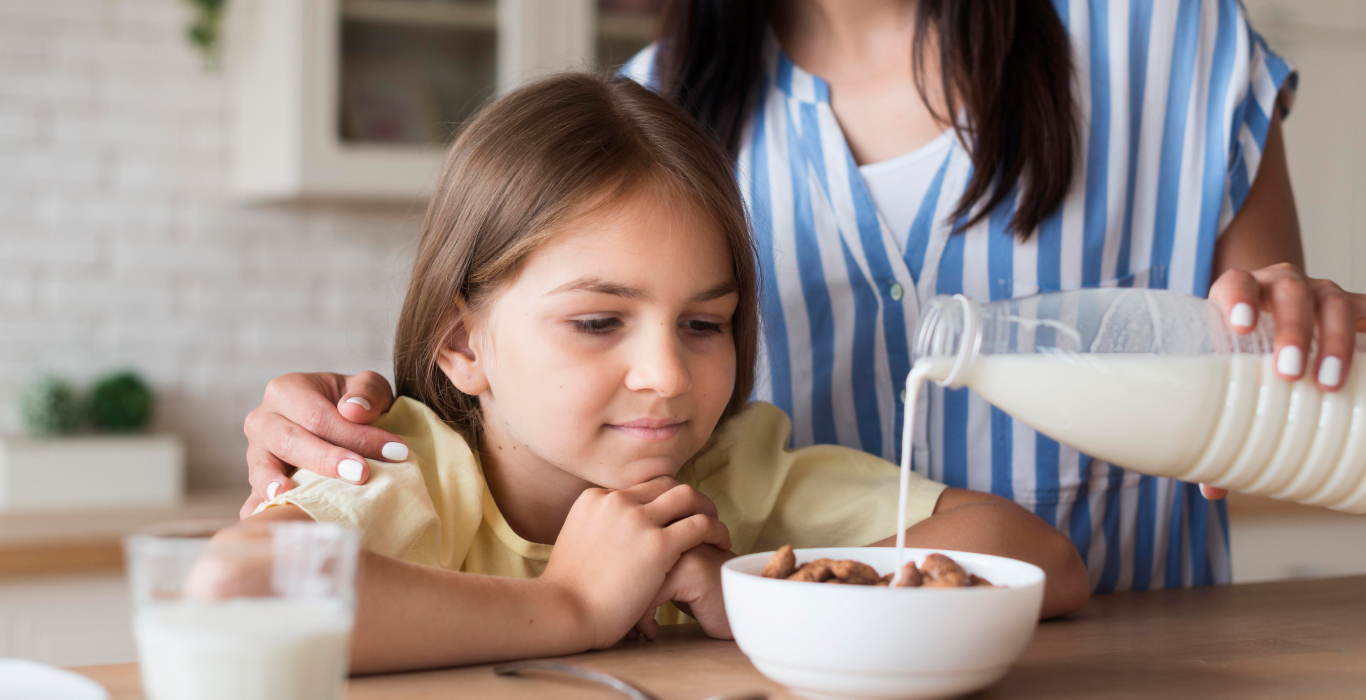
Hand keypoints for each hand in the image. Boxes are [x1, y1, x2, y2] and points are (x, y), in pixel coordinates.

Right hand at [241, 371, 402, 518]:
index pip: (318, 415)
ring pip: (263, 468)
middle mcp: (263, 419)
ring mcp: (256, 452)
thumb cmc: (352, 404)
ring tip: (292, 496)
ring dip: (281, 485)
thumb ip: (366, 391)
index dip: (354, 435)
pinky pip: (252, 497)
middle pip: (290, 440)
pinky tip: (268, 521)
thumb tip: (353, 411)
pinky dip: (258, 509)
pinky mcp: (257, 480)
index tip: (393, 452)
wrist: (336, 419)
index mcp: (287, 390)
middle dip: (326, 460)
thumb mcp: (367, 387)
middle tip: (361, 474)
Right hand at [539, 477, 731, 648]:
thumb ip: (596, 532)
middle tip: (702, 514)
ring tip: (716, 527)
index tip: (675, 513)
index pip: (640, 488)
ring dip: (706, 508)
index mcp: (595, 499)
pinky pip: (700, 525)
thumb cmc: (567, 592)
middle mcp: (616, 501)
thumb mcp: (576, 544)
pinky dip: (716, 529)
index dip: (663, 499)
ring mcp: (637, 520)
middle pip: (666, 484)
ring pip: (687, 496)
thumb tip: (609, 539)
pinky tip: (721, 542)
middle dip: (687, 498)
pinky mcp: (657, 544)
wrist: (563, 610)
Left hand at [1203, 263, 1365, 499]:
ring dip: (1333, 340)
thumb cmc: (1240, 350)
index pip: (1235, 283)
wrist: (1272, 313)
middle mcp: (1280, 285)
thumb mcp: (1224, 372)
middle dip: (1291, 331)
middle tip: (1289, 373)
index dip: (1237, 299)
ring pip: (1331, 304)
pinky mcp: (1353, 306)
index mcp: (1239, 292)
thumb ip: (1216, 422)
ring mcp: (1320, 292)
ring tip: (1329, 382)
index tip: (1239, 327)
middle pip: (1288, 294)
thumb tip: (1212, 489)